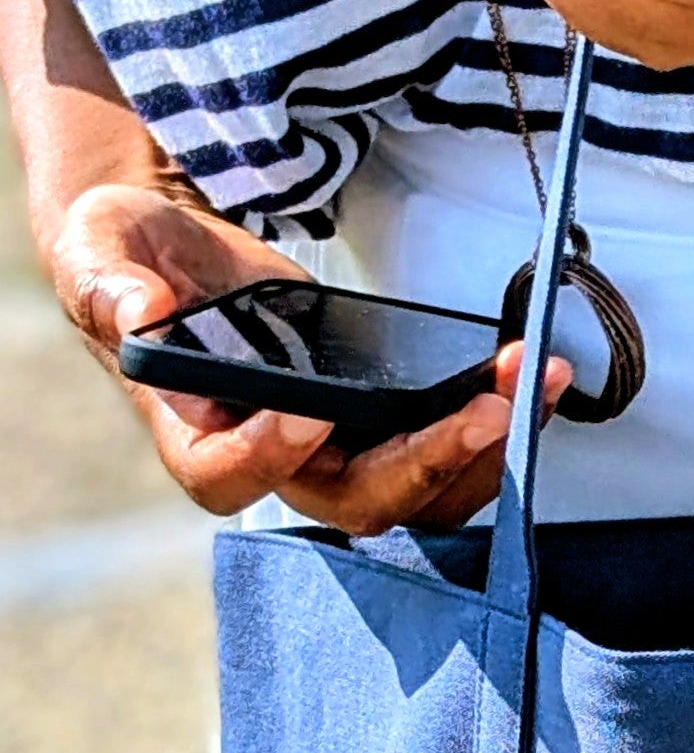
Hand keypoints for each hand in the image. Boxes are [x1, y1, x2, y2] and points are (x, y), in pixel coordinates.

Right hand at [47, 181, 566, 533]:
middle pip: (358, 500)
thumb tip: (144, 314)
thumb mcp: (100, 253)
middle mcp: (276, 462)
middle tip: (487, 410)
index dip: (268, 456)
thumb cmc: (134, 260)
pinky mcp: (385, 426)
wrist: (185, 255)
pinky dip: (500, 419)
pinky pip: (452, 452)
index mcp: (195, 435)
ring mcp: (339, 452)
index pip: (229, 478)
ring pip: (423, 490)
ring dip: (487, 448)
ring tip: (530, 382)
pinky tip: (533, 375)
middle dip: (428, 461)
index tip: (310, 414)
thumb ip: (111, 285)